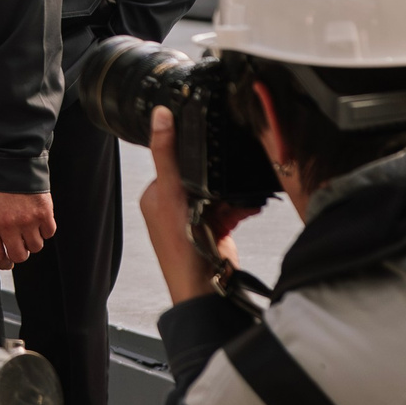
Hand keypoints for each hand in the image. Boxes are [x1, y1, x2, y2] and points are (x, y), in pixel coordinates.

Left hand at [0, 189, 54, 269]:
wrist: (12, 160)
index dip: (3, 263)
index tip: (7, 263)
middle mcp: (9, 225)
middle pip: (19, 256)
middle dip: (20, 252)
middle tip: (20, 245)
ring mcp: (28, 220)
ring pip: (36, 247)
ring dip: (33, 240)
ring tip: (29, 227)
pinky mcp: (44, 213)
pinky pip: (49, 233)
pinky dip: (45, 228)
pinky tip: (39, 219)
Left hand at [139, 106, 261, 305]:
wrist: (206, 290)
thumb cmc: (181, 248)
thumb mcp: (171, 192)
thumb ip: (168, 154)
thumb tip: (160, 114)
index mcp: (155, 196)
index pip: (174, 163)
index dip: (195, 157)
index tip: (213, 151)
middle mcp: (172, 207)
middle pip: (200, 178)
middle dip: (220, 179)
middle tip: (233, 178)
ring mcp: (195, 219)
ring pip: (219, 193)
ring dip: (234, 195)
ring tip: (243, 200)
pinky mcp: (215, 231)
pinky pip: (230, 209)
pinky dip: (241, 208)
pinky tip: (250, 208)